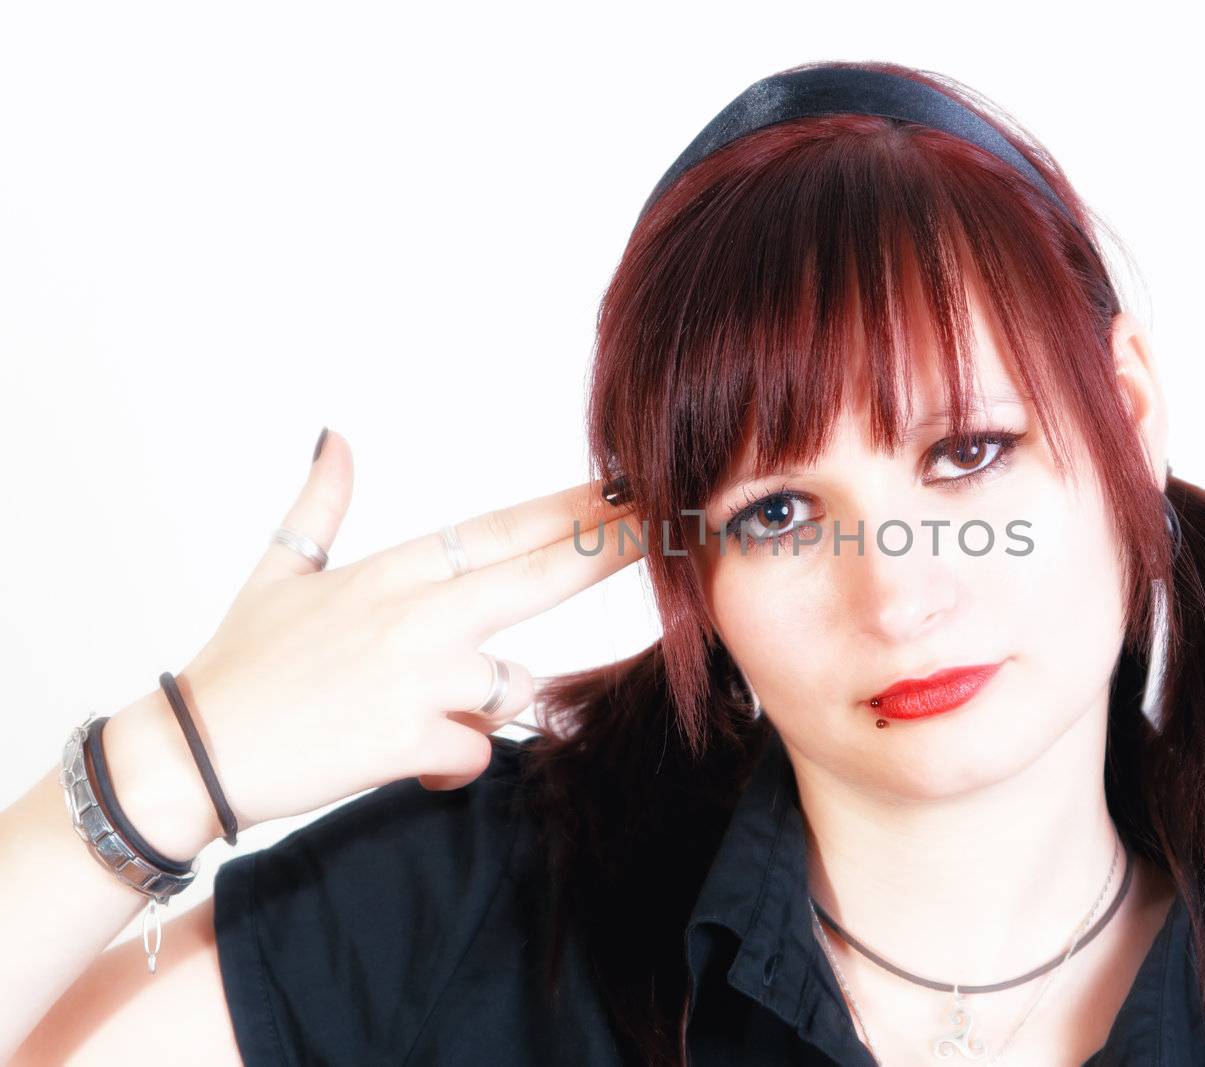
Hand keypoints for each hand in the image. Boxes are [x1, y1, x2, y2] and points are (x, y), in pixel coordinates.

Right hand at [134, 429, 643, 843]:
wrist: (194, 756)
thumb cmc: (240, 665)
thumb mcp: (280, 572)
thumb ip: (320, 503)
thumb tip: (336, 437)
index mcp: (393, 570)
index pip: (504, 530)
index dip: (573, 507)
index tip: (628, 486)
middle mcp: (418, 614)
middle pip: (541, 576)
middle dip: (609, 549)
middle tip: (667, 526)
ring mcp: (422, 677)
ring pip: (512, 685)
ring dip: (481, 701)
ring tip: (401, 707)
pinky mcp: (416, 741)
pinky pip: (476, 749)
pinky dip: (447, 759)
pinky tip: (396, 751)